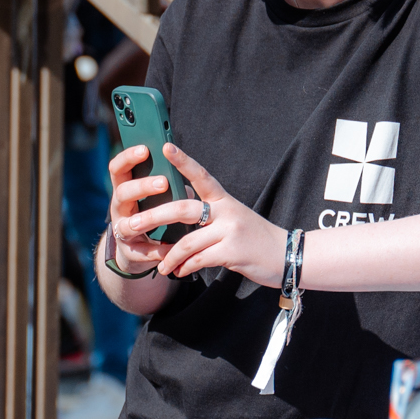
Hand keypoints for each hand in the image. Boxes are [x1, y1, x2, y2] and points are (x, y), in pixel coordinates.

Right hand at [103, 142, 173, 277]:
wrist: (137, 251)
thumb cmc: (152, 215)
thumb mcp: (156, 197)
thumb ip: (168, 187)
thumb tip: (185, 180)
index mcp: (125, 189)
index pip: (118, 168)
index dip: (128, 157)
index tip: (145, 149)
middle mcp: (119, 209)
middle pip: (122, 193)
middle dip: (142, 186)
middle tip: (163, 182)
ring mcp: (121, 231)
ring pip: (126, 224)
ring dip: (145, 219)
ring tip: (161, 215)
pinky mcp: (129, 252)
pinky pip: (141, 251)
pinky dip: (157, 249)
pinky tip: (171, 247)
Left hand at [150, 142, 281, 281]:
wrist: (288, 256)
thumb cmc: (255, 238)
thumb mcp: (234, 217)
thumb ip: (209, 213)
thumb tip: (177, 211)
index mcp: (224, 199)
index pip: (201, 175)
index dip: (183, 161)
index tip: (165, 147)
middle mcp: (227, 211)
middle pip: (182, 208)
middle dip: (153, 217)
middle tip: (131, 225)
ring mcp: (230, 231)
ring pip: (187, 241)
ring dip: (169, 256)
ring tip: (161, 266)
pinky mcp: (233, 252)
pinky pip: (199, 259)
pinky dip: (184, 266)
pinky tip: (179, 271)